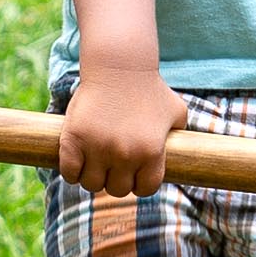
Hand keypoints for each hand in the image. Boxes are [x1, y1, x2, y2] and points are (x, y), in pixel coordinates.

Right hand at [57, 66, 185, 197]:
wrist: (118, 66)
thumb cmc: (149, 88)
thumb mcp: (176, 111)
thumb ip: (180, 136)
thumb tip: (186, 154)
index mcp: (151, 152)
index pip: (145, 189)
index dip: (139, 183)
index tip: (132, 174)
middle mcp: (126, 154)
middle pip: (117, 190)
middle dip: (115, 180)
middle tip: (111, 166)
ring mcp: (98, 148)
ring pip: (92, 184)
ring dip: (93, 177)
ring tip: (94, 163)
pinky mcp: (74, 140)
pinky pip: (70, 173)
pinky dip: (72, 171)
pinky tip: (77, 161)